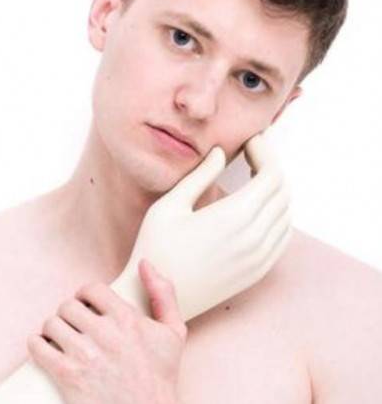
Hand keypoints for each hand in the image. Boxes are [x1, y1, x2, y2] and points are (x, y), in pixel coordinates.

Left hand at [27, 259, 185, 403]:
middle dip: (69, 312)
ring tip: (60, 335)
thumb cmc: (160, 376)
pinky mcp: (68, 377)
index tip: (86, 303)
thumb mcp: (173, 332)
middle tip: (74, 322)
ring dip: (53, 328)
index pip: (91, 289)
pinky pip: (38, 348)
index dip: (85, 294)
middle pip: (68, 305)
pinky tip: (44, 346)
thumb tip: (146, 263)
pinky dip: (36, 344)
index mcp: (127, 319)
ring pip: (52, 323)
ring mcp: (85, 356)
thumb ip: (163, 293)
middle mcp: (105, 334)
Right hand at [112, 131, 291, 320]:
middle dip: (271, 166)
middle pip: (282, 191)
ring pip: (286, 214)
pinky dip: (279, 216)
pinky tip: (259, 208)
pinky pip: (282, 238)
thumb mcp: (169, 206)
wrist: (154, 300)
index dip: (265, 151)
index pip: (271, 174)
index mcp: (233, 217)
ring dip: (276, 191)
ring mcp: (258, 259)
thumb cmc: (155, 249)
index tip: (251, 140)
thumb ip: (200, 176)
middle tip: (251, 154)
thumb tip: (220, 152)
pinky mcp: (256, 273)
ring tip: (254, 176)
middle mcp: (254, 238)